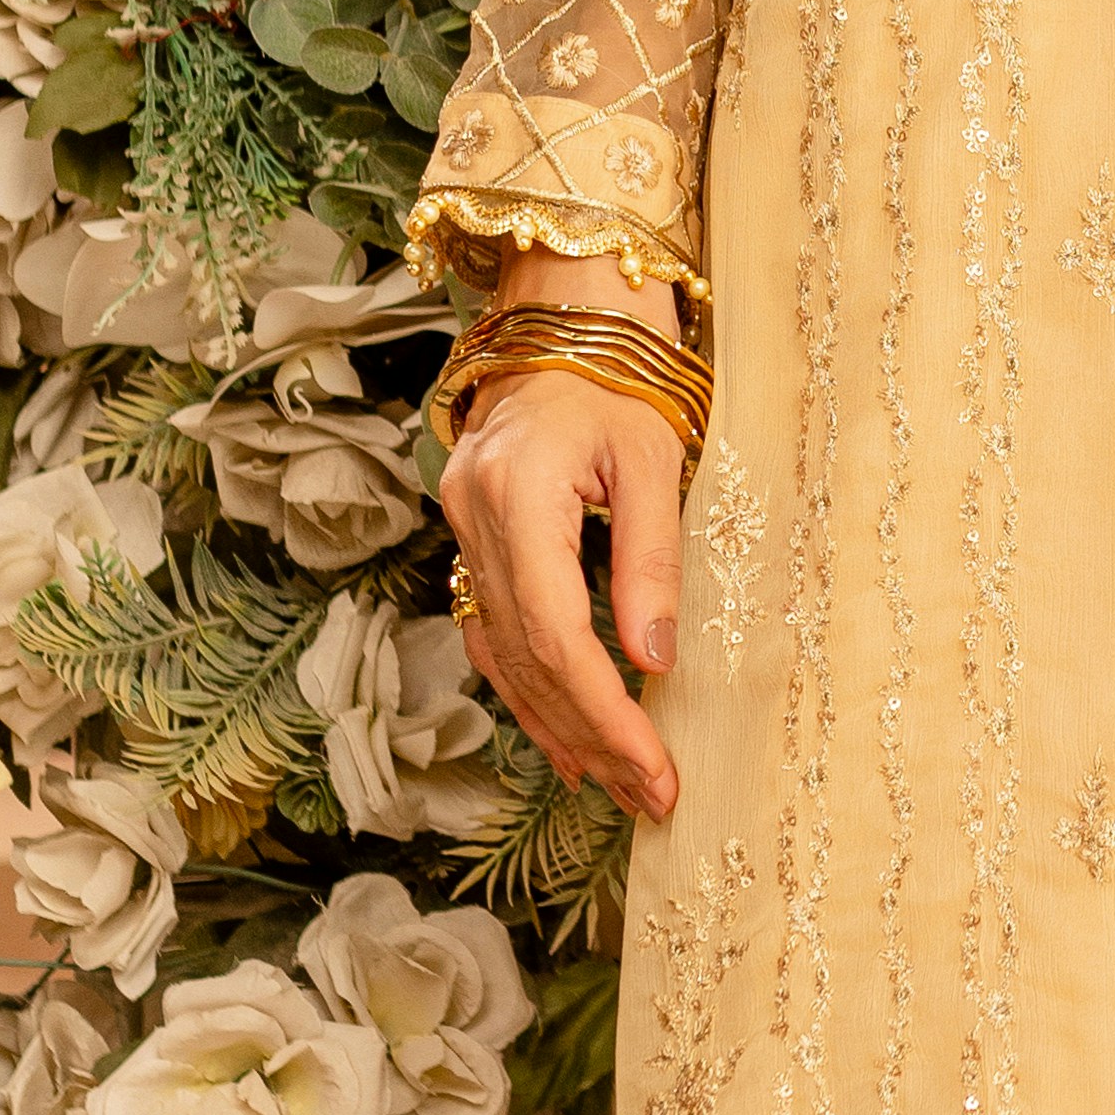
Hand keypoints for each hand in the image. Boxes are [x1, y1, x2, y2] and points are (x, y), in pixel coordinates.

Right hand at [436, 250, 686, 826]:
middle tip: (650, 794)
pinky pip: (490, 631)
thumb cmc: (621, 378)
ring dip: (557, 725)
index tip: (654, 766)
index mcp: (517, 492)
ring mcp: (460, 527)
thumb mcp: (652, 461)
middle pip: (526, 657)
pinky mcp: (469, 537)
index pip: (557, 633)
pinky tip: (565, 733)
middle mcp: (473, 516)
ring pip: (500, 654)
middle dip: (591, 735)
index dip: (605, 711)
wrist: (564, 320)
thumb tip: (655, 660)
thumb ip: (651, 561)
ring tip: (615, 783)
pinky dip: (528, 688)